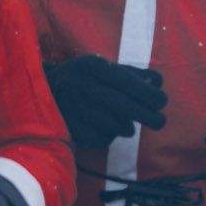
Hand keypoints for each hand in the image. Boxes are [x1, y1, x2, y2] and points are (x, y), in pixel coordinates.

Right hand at [44, 56, 166, 147]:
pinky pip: (102, 139)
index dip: (148, 93)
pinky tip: (103, 128)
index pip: (126, 81)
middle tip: (161, 122)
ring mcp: (72, 109)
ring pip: (114, 125)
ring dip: (127, 128)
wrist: (42, 94)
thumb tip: (158, 81)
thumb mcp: (102, 67)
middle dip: (147, 115)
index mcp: (90, 66)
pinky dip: (110, 136)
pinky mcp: (70, 130)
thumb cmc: (82, 78)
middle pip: (123, 105)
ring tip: (126, 123)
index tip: (163, 102)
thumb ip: (130, 72)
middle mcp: (80, 85)